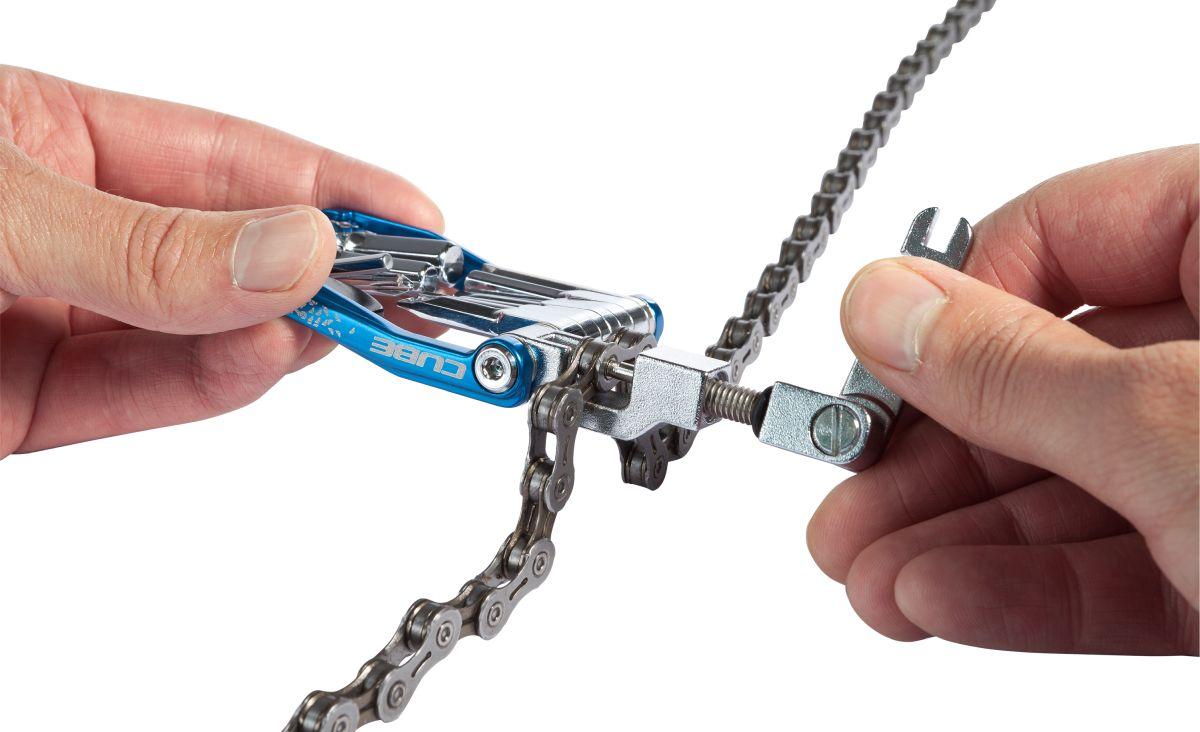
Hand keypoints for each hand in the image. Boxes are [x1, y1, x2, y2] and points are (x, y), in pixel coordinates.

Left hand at [0, 67, 440, 456]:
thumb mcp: (2, 213)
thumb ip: (145, 246)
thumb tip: (293, 251)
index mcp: (50, 138)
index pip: (224, 158)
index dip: (329, 187)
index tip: (416, 222)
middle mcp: (65, 227)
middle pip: (228, 248)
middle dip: (323, 269)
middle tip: (409, 292)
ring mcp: (49, 318)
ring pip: (200, 330)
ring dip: (282, 332)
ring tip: (350, 326)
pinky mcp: (31, 407)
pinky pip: (144, 394)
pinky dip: (216, 383)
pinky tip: (270, 358)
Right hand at [808, 146, 1198, 653]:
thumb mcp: (1171, 422)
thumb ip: (1013, 369)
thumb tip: (884, 307)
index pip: (1060, 232)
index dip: (949, 308)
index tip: (873, 378)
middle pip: (1048, 377)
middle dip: (931, 457)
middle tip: (844, 500)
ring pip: (1077, 483)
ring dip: (958, 538)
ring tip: (868, 578)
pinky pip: (1128, 560)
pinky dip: (1032, 589)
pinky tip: (941, 597)